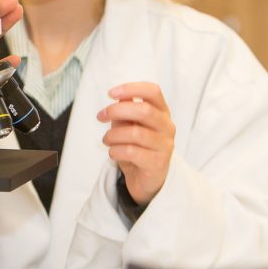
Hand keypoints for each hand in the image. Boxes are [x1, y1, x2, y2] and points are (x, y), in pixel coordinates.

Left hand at [96, 82, 174, 205]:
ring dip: (113, 135)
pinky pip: (132, 152)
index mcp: (161, 112)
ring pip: (136, 133)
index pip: (153, 92)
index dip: (131, 88)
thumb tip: (119, 96)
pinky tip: (113, 152)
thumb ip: (125, 110)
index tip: (111, 93)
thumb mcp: (129, 125)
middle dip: (116, 111)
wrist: (147, 180)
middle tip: (101, 116)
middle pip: (144, 110)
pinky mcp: (157, 163)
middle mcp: (167, 127)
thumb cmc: (137, 146)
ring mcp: (164, 146)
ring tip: (106, 140)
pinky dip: (115, 151)